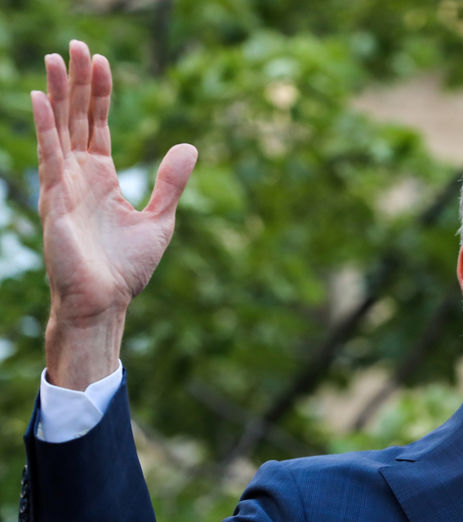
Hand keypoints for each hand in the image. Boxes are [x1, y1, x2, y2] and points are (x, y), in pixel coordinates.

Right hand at [31, 40, 196, 388]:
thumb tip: (188, 144)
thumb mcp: (159, 219)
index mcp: (103, 179)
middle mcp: (80, 177)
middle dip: (75, 83)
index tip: (102, 63)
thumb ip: (170, 182)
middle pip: (76, 119)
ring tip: (55, 58)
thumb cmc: (127, 268)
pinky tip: (41, 100)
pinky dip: (46, 128)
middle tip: (75, 46)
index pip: (97, 126)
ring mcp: (64, 187)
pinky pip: (49, 158)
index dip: (99, 94)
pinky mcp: (56, 201)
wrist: (107, 301)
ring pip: (60, 129)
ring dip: (57, 94)